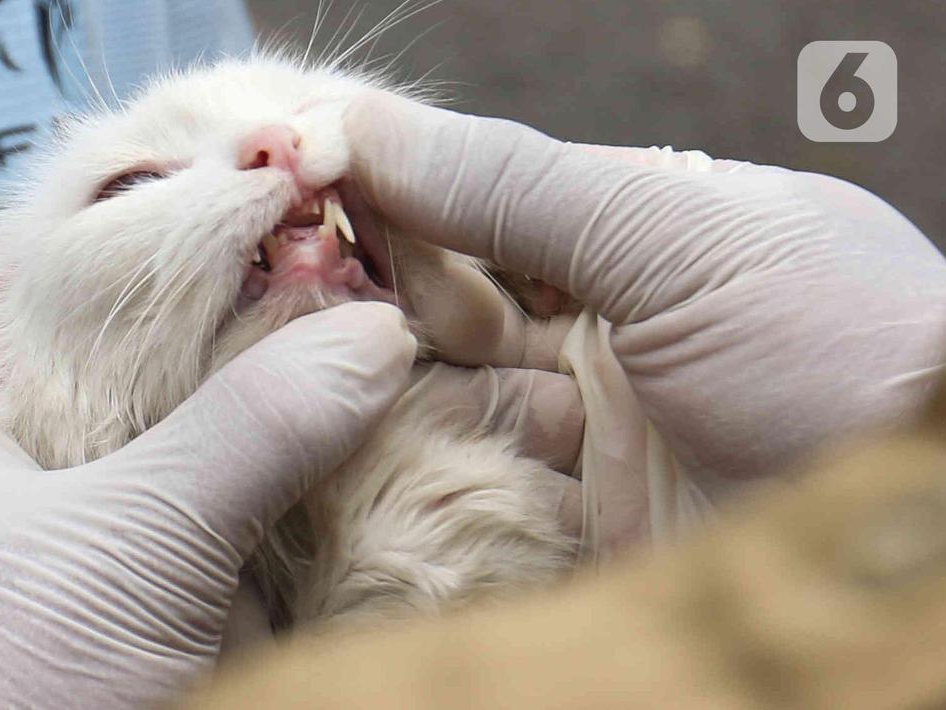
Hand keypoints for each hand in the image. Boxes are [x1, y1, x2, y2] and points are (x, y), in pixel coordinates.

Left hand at [0, 303, 418, 708]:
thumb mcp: (131, 547)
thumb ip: (251, 429)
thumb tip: (376, 334)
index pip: (82, 325)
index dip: (200, 299)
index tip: (306, 272)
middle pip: (131, 413)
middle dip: (241, 395)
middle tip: (353, 353)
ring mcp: (15, 580)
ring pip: (160, 496)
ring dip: (253, 481)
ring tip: (359, 420)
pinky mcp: (72, 643)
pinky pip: (170, 572)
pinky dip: (240, 555)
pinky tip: (317, 525)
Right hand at [346, 93, 945, 530]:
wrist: (916, 532)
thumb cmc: (838, 349)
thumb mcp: (673, 236)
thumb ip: (510, 182)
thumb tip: (351, 120)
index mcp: (647, 228)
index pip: (488, 195)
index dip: (396, 189)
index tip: (294, 185)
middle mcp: (615, 318)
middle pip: (460, 292)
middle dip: (377, 285)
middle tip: (281, 280)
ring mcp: (596, 420)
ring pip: (454, 384)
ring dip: (383, 372)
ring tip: (296, 354)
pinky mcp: (582, 514)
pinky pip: (476, 473)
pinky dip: (418, 456)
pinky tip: (351, 433)